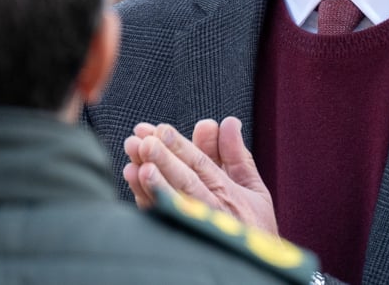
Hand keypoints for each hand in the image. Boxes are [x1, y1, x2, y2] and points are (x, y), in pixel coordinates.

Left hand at [123, 116, 277, 233]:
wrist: (250, 266)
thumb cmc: (252, 225)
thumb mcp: (253, 189)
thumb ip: (237, 155)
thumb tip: (228, 122)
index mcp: (229, 193)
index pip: (202, 165)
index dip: (180, 146)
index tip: (160, 129)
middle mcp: (212, 209)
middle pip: (185, 180)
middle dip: (163, 159)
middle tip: (143, 141)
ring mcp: (196, 225)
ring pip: (173, 200)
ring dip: (152, 180)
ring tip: (135, 162)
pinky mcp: (181, 238)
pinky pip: (162, 217)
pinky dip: (147, 198)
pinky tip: (135, 179)